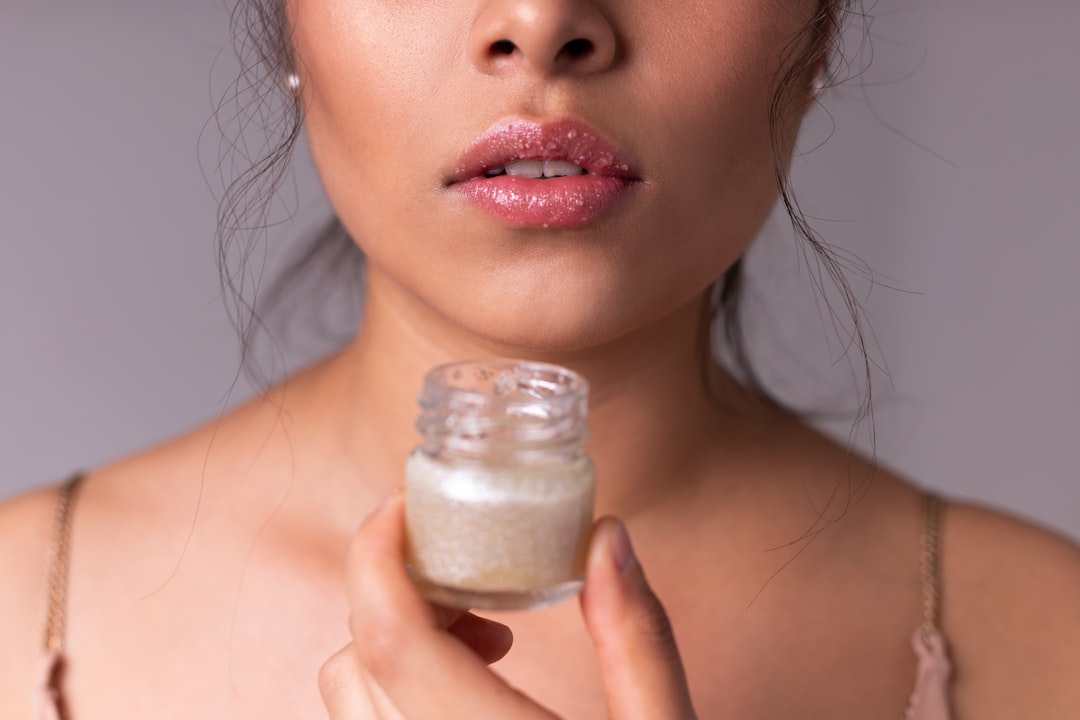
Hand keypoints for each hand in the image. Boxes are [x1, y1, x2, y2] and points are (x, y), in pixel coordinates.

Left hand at [319, 492, 696, 718]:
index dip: (376, 556)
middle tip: (479, 579)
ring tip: (486, 638)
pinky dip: (396, 688)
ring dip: (396, 643)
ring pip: (349, 700)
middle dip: (401, 593)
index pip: (389, 640)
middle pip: (356, 660)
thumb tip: (606, 536)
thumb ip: (638, 637)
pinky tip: (472, 692)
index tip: (402, 507)